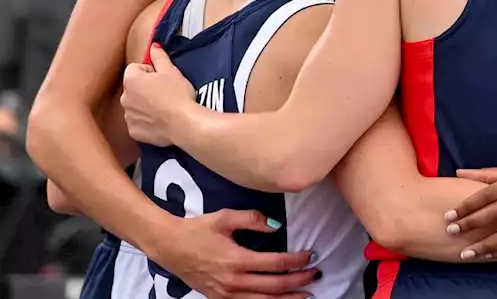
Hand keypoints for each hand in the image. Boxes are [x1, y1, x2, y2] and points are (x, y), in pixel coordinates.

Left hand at [122, 44, 195, 146]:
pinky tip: (160, 119)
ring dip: (145, 104)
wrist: (184, 124)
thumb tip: (153, 46)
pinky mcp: (133, 131)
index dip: (150, 71)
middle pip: (134, 87)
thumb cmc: (178, 96)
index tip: (162, 78)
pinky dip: (146, 120)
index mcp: (131, 80)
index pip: (135, 68)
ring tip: (164, 107)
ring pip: (135, 105)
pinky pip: (138, 121)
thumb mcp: (171, 71)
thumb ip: (159, 57)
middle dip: (146, 88)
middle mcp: (124, 98)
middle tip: (165, 92)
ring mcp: (128, 116)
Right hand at [146, 209, 316, 298]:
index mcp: (236, 260)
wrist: (168, 246)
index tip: (311, 256)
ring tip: (306, 295)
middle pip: (274, 286)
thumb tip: (277, 226)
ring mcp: (224, 294)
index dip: (297, 261)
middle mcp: (232, 281)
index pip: (276, 264)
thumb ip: (253, 219)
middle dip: (298, 282)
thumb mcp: (225, 217)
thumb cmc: (197, 229)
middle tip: (315, 275)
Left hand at [448, 153, 496, 258]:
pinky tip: (496, 256)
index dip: (467, 206)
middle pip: (496, 213)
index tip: (449, 216)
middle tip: (452, 234)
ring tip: (470, 254)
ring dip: (488, 245)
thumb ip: (492, 173)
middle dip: (472, 225)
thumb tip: (461, 173)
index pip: (488, 193)